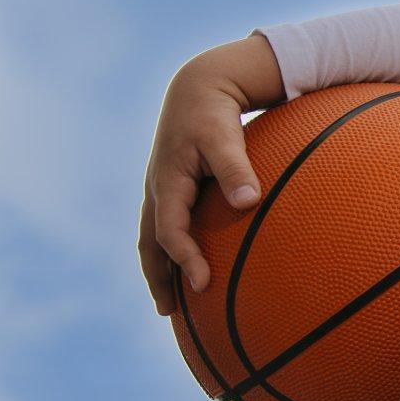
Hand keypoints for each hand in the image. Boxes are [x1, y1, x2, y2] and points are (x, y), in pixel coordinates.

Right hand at [138, 36, 284, 314]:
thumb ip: (236, 167)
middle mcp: (158, 190)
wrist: (198, 87)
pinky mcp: (172, 188)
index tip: (203, 285)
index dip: (184, 259)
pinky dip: (170, 250)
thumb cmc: (214, 112)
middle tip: (170, 313)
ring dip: (160, 270)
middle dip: (158, 279)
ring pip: (153, 238)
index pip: (170, 231)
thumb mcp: (225, 136)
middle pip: (151, 244)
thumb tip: (248, 201)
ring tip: (173, 303)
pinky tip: (189, 266)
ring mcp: (161, 190)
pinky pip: (165, 227)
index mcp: (167, 182)